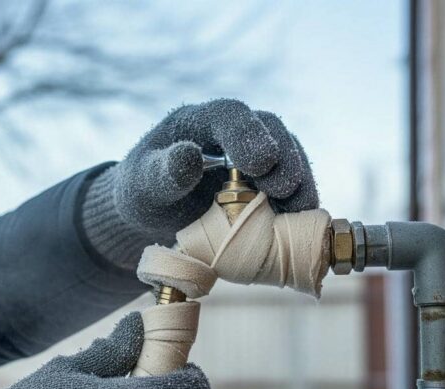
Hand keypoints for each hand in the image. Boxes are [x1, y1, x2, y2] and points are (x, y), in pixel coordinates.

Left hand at [81, 99, 317, 267]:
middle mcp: (231, 130)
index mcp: (198, 121)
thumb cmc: (143, 194)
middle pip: (268, 128)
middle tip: (283, 188)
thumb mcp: (142, 186)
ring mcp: (253, 152)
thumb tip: (190, 155)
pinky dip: (300, 198)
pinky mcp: (267, 178)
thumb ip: (163, 173)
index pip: (228, 114)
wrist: (155, 214)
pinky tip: (302, 218)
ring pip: (287, 152)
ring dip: (298, 178)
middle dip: (282, 156)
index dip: (248, 133)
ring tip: (300, 207)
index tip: (259, 163)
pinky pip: (291, 180)